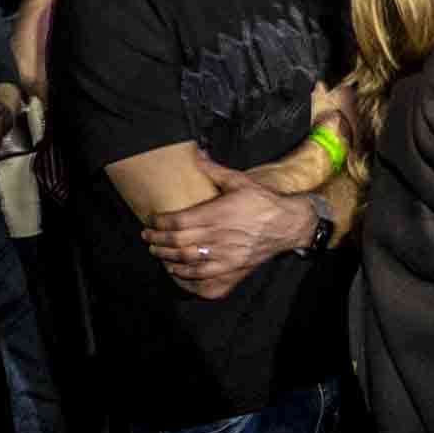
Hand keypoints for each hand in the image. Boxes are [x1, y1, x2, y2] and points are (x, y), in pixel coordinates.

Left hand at [140, 162, 312, 298]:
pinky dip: (186, 278)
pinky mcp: (232, 271)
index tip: (151, 220)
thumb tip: (196, 152)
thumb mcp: (239, 180)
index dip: (159, 223)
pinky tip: (177, 271)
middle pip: (176, 243)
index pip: (177, 222)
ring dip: (167, 258)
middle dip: (156, 241)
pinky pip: (203, 280)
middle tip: (147, 237)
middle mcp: (217, 237)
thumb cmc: (262, 201)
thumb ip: (213, 169)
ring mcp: (224, 257)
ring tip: (157, 252)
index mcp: (216, 214)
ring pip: (186, 263)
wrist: (286, 224)